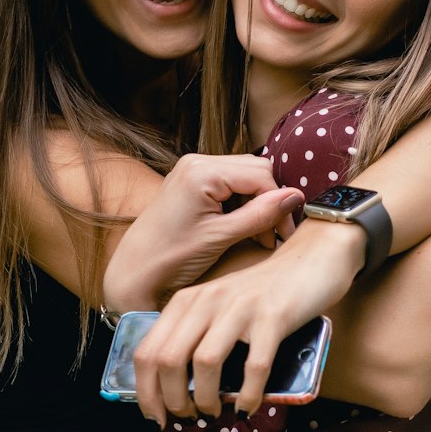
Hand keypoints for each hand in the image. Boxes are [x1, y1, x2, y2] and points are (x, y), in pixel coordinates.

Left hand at [102, 154, 304, 313]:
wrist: (134, 270)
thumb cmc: (172, 257)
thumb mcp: (221, 237)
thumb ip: (260, 215)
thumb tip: (296, 196)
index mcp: (202, 171)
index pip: (261, 175)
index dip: (279, 203)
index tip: (284, 234)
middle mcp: (197, 161)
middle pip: (256, 169)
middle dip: (269, 201)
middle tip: (270, 236)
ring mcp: (193, 168)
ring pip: (246, 175)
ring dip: (257, 203)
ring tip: (256, 236)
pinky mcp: (192, 180)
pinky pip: (230, 183)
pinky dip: (241, 204)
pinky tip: (240, 228)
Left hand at [131, 222, 365, 421]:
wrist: (313, 258)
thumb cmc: (264, 293)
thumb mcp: (220, 308)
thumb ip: (197, 336)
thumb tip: (178, 391)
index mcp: (187, 302)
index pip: (148, 351)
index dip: (145, 392)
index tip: (155, 417)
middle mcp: (207, 301)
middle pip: (169, 360)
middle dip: (172, 401)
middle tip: (188, 418)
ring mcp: (240, 308)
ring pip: (205, 363)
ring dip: (205, 399)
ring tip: (213, 412)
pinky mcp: (273, 316)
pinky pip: (254, 366)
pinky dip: (248, 395)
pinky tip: (248, 407)